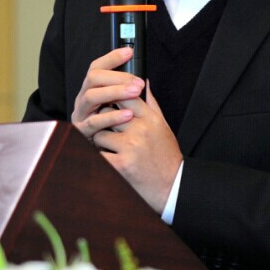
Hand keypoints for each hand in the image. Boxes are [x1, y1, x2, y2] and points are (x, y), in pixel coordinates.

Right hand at [71, 47, 144, 138]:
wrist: (111, 165)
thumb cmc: (119, 135)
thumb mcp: (126, 112)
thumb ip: (132, 97)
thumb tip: (146, 79)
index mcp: (93, 92)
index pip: (97, 68)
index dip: (111, 58)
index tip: (129, 52)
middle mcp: (83, 100)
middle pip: (93, 78)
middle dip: (117, 76)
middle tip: (138, 82)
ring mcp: (81, 116)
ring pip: (91, 96)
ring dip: (114, 92)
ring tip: (135, 93)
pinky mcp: (81, 133)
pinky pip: (93, 122)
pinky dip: (111, 117)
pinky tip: (127, 114)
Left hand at [72, 50, 182, 213]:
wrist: (172, 187)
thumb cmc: (166, 156)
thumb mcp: (163, 127)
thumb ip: (151, 103)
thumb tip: (144, 82)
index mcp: (150, 119)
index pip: (126, 95)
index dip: (114, 96)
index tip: (108, 102)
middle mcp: (140, 130)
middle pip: (108, 112)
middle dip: (104, 120)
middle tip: (105, 128)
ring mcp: (130, 147)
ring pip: (99, 133)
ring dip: (99, 141)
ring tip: (110, 148)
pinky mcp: (121, 165)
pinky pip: (97, 153)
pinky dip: (97, 156)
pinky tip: (104, 158)